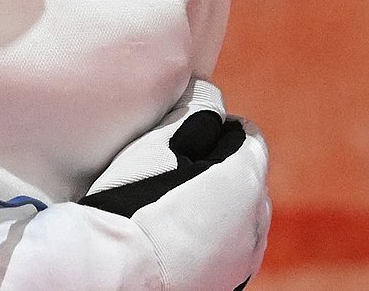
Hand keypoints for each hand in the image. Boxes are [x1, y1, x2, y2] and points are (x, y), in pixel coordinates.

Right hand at [81, 80, 268, 290]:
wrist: (113, 274)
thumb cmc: (131, 204)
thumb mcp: (160, 140)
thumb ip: (196, 108)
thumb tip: (209, 96)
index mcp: (246, 180)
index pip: (247, 137)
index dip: (216, 130)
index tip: (188, 135)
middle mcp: (256, 224)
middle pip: (247, 179)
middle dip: (221, 169)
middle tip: (178, 171)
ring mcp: (243, 261)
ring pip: (241, 220)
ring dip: (218, 210)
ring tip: (174, 208)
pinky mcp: (228, 286)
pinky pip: (228, 253)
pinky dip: (211, 243)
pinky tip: (177, 241)